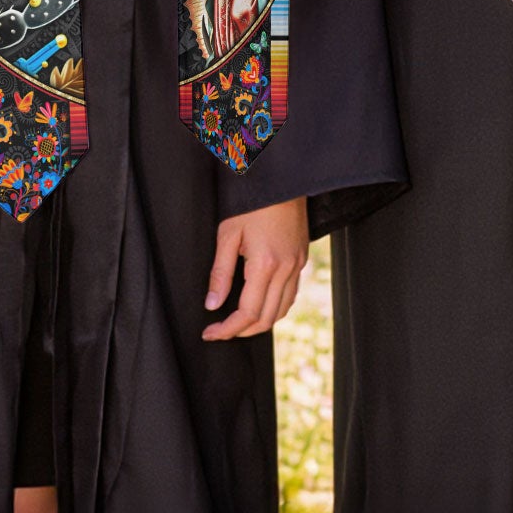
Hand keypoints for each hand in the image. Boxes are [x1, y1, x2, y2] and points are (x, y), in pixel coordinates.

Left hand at [202, 196, 308, 340]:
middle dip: (242, 331)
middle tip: (220, 330)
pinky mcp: (302, 258)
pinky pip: (291, 294)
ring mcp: (297, 264)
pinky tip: (260, 303)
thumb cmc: (252, 202)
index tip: (210, 333)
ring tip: (238, 322)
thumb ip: (220, 273)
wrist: (282, 179)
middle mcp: (286, 268)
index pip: (247, 313)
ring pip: (282, 310)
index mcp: (265, 264)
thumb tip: (212, 304)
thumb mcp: (228, 234)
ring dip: (260, 322)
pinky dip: (275, 307)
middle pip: (266, 318)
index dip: (227, 329)